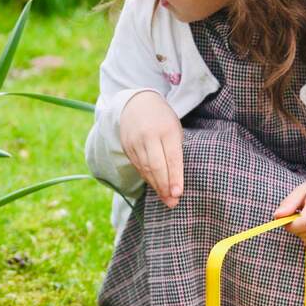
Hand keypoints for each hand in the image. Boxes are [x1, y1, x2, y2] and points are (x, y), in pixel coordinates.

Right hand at [119, 91, 182, 207]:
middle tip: (172, 202)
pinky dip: (147, 178)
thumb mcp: (174, 129)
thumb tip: (176, 181)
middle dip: (164, 186)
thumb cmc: (163, 119)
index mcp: (166, 129)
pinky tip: (155, 186)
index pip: (171, 157)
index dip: (175, 177)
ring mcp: (135, 141)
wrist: (137, 103)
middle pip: (156, 166)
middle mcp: (148, 135)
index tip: (178, 193)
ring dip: (156, 186)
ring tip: (166, 199)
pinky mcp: (126, 146)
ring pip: (145, 169)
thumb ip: (175, 151)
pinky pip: (138, 166)